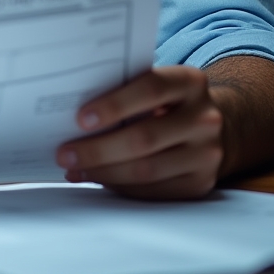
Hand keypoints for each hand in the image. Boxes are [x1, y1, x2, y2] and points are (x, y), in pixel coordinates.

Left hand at [56, 66, 222, 199]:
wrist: (210, 124)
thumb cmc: (165, 100)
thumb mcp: (153, 83)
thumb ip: (123, 90)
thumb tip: (70, 113)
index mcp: (188, 82)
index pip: (150, 89)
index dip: (114, 104)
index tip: (80, 119)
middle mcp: (204, 118)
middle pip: (145, 138)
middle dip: (98, 148)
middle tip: (64, 153)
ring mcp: (206, 154)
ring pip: (147, 170)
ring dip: (104, 172)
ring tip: (74, 168)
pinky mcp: (200, 183)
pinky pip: (154, 191)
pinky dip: (120, 186)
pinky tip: (97, 178)